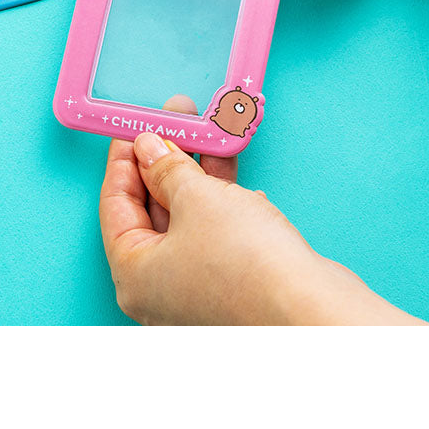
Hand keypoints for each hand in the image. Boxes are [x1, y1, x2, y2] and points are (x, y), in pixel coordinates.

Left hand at [99, 97, 420, 324]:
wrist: (313, 309)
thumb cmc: (246, 263)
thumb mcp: (197, 197)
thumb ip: (167, 169)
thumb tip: (148, 148)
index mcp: (134, 274)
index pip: (115, 204)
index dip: (125, 159)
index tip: (136, 127)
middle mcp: (160, 288)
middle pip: (153, 208)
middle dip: (167, 160)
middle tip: (178, 119)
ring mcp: (197, 289)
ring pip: (188, 217)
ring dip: (200, 174)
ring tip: (211, 132)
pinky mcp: (233, 285)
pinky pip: (217, 233)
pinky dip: (223, 202)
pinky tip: (236, 178)